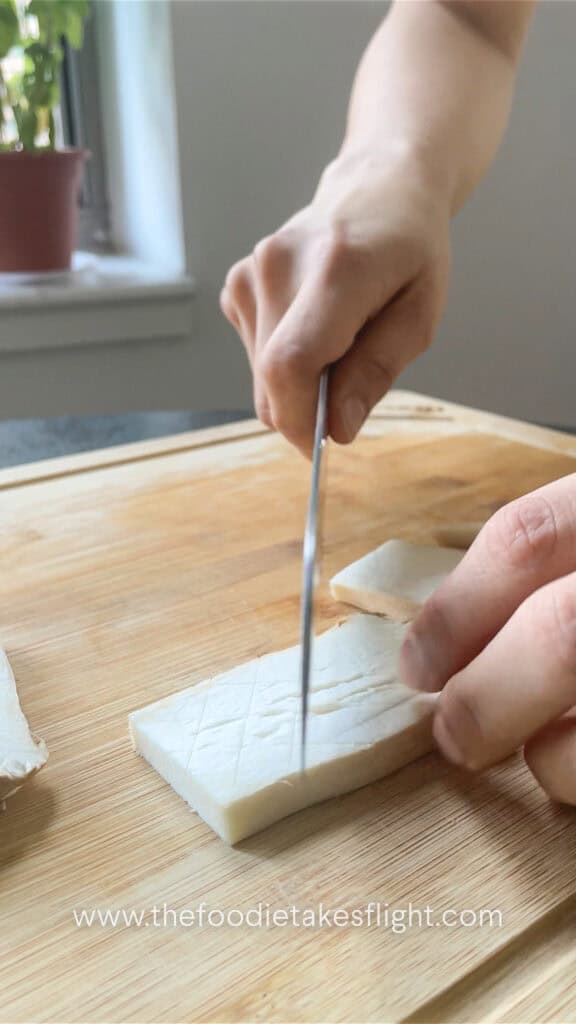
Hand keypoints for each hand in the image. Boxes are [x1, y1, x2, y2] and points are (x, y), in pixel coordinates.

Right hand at [220, 147, 450, 454]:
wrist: (377, 187)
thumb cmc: (409, 252)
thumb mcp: (420, 316)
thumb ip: (376, 373)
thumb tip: (338, 428)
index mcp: (337, 270)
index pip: (289, 365)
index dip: (299, 420)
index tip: (323, 443)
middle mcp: (280, 267)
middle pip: (270, 380)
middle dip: (306, 407)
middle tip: (350, 386)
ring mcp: (250, 272)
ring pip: (261, 375)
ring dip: (298, 382)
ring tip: (339, 340)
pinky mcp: (237, 284)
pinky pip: (255, 354)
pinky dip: (284, 360)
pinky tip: (314, 325)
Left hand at [400, 475, 575, 803]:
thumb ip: (547, 571)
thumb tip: (443, 651)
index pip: (526, 538)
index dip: (456, 609)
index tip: (415, 663)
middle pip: (559, 634)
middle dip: (487, 697)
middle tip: (451, 734)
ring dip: (548, 757)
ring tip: (540, 752)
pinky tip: (573, 758)